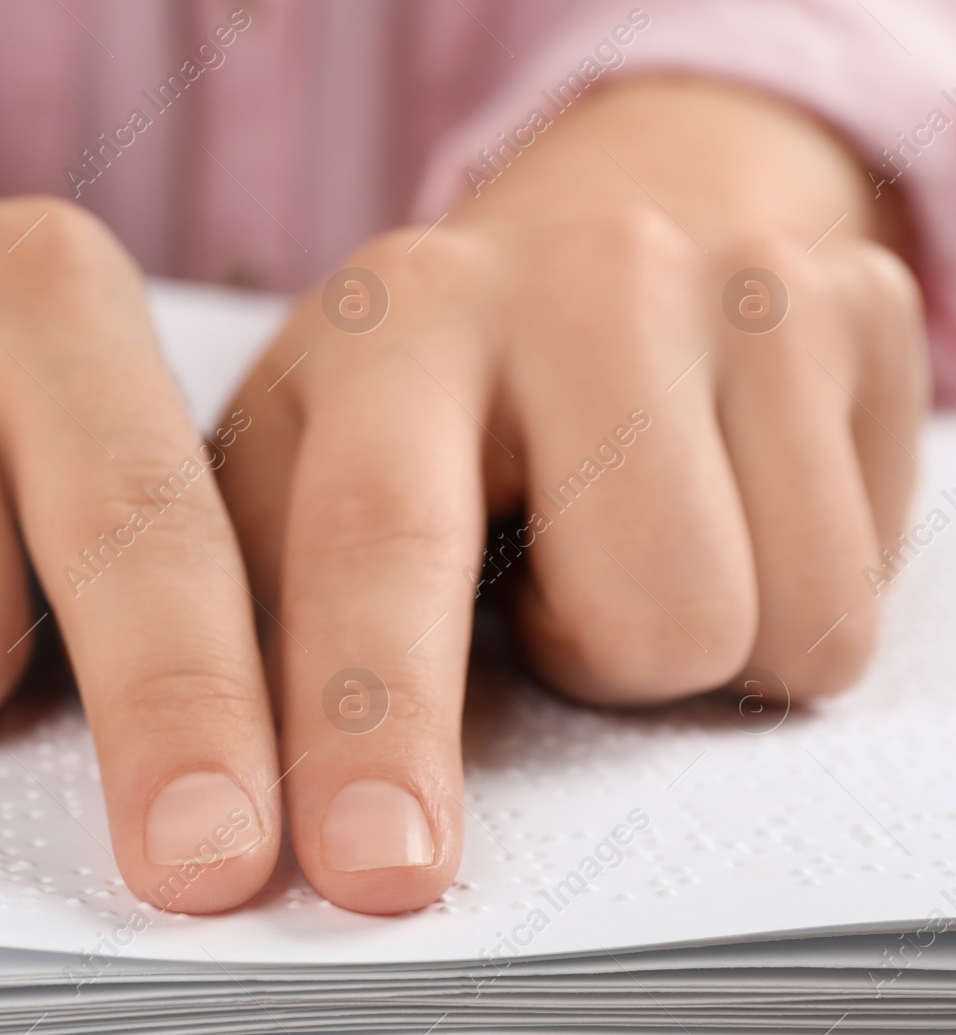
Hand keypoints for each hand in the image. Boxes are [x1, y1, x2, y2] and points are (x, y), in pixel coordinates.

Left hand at [218, 78, 927, 914]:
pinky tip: (711, 516)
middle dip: (593, 669)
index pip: (379, 541)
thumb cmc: (423, 404)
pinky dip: (778, 601)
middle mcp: (574, 281)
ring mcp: (734, 285)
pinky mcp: (858, 308)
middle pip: (646, 614)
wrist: (594, 239)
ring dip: (680, 645)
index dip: (372, 721)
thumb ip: (259, 620)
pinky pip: (856, 589)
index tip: (367, 871)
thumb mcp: (296, 469)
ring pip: (768, 625)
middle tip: (548, 618)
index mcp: (393, 325)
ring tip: (613, 547)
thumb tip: (252, 819)